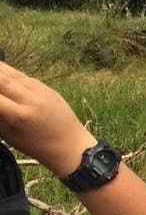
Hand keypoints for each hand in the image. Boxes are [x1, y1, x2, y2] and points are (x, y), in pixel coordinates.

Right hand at [0, 61, 96, 177]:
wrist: (70, 143)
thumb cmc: (36, 145)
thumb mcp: (10, 135)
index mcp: (19, 115)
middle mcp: (30, 99)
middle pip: (2, 79)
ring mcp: (40, 91)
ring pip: (12, 74)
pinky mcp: (46, 87)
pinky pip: (23, 76)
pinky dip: (9, 72)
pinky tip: (0, 69)